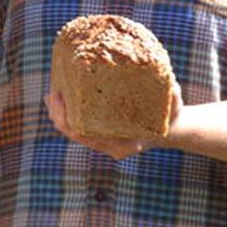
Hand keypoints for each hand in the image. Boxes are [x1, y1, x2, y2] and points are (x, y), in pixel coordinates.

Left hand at [44, 85, 180, 159]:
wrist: (172, 129)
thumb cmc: (172, 116)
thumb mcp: (174, 106)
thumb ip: (172, 95)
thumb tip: (168, 80)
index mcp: (123, 143)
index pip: (85, 136)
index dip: (68, 119)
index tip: (61, 98)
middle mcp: (110, 145)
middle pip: (74, 134)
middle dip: (58, 115)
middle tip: (52, 93)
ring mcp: (105, 141)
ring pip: (73, 130)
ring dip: (59, 114)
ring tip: (52, 93)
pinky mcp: (102, 132)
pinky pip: (79, 125)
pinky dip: (69, 112)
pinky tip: (63, 94)